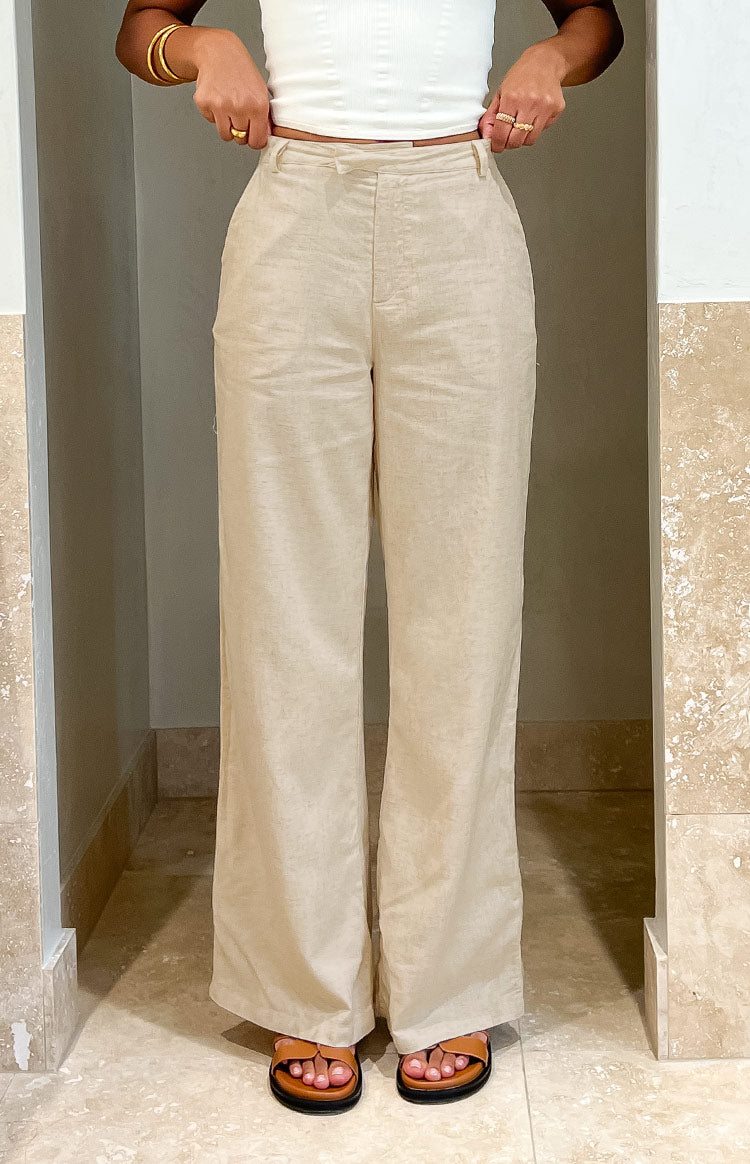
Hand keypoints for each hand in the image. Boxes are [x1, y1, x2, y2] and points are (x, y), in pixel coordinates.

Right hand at [191, 28, 272, 148]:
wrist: (219, 51)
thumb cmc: (241, 71)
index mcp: (258, 106)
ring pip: (225, 134)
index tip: (252, 135)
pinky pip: (211, 121)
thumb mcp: (261, 91)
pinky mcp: (204, 102)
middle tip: (239, 115)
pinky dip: (214, 113)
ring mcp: (220, 105)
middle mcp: (240, 107)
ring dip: (227, 126)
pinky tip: (218, 97)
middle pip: (240, 140)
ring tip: (229, 108)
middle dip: (241, 132)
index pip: (257, 142)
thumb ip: (264, 116)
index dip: (255, 140)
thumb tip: (265, 137)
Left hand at [479, 42, 565, 151]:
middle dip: (509, 143)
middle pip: (516, 140)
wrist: (545, 62)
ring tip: (521, 125)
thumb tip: (486, 136)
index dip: (497, 144)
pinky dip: (536, 128)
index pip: (502, 133)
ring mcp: (545, 107)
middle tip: (508, 138)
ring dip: (523, 138)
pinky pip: (543, 130)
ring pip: (530, 139)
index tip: (496, 146)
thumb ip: (491, 116)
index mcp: (512, 98)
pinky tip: (535, 115)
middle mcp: (529, 103)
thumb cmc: (521, 76)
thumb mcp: (501, 93)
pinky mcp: (556, 109)